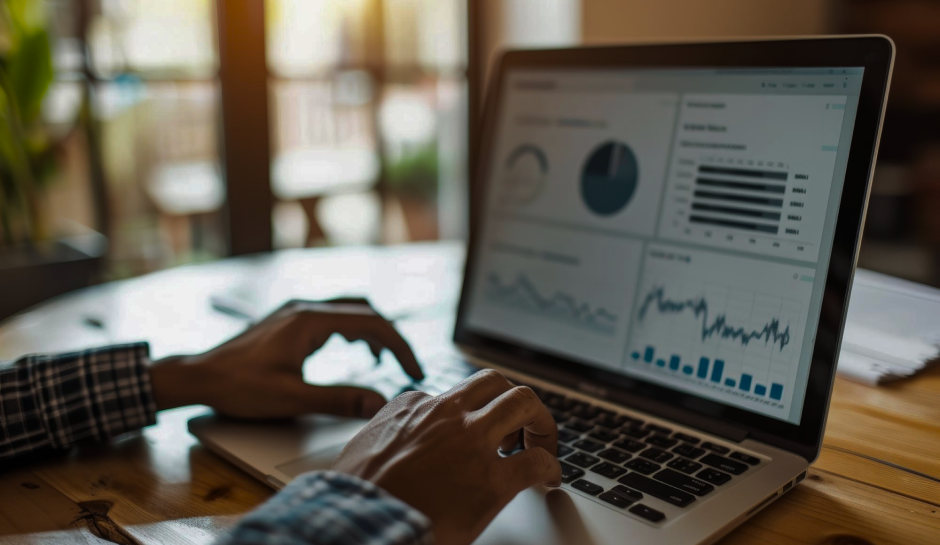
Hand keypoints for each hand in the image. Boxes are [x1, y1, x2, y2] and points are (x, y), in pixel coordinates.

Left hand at [149, 299, 423, 418]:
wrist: (198, 377)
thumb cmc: (239, 387)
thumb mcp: (292, 398)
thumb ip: (339, 399)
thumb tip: (379, 402)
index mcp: (311, 321)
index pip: (373, 324)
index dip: (401, 346)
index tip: (414, 370)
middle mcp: (305, 307)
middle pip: (365, 310)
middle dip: (390, 337)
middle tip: (404, 365)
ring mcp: (295, 310)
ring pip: (348, 310)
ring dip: (371, 331)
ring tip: (382, 359)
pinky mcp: (286, 318)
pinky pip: (330, 315)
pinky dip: (350, 330)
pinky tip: (349, 349)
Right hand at [332, 369, 560, 544]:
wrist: (358, 523)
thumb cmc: (355, 494)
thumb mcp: (360, 447)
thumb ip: (383, 433)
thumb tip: (387, 439)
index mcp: (414, 406)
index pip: (454, 394)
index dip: (470, 415)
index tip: (478, 433)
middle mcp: (447, 414)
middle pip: (496, 383)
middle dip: (515, 401)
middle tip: (522, 427)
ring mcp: (472, 443)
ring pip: (525, 402)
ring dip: (541, 421)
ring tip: (544, 444)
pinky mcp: (492, 480)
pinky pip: (537, 461)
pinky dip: (551, 467)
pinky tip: (550, 479)